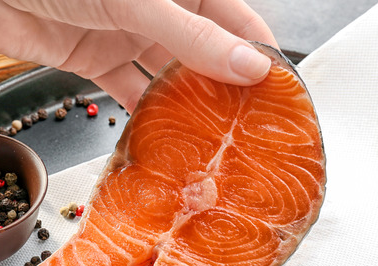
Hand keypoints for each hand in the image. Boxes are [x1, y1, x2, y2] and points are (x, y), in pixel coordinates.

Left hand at [0, 0, 276, 110]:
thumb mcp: (137, 3)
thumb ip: (193, 38)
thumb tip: (249, 66)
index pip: (235, 18)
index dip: (258, 51)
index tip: (280, 89)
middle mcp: (158, 7)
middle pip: (204, 50)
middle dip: (225, 85)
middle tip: (250, 126)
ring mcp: (126, 32)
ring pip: (169, 73)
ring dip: (186, 104)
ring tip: (213, 139)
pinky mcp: (96, 58)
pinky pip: (130, 89)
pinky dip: (144, 113)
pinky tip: (163, 137)